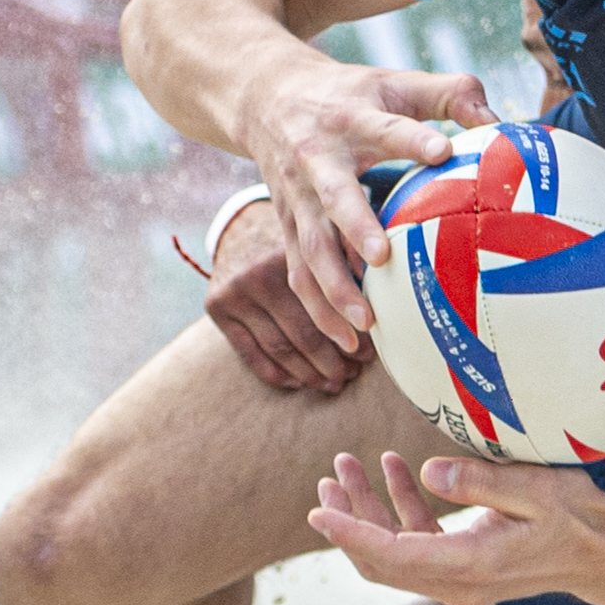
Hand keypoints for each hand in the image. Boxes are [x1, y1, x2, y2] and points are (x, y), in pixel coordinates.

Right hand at [204, 223, 363, 396]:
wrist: (239, 222)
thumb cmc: (292, 238)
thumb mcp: (320, 237)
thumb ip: (346, 262)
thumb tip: (387, 300)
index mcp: (291, 255)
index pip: (328, 309)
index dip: (352, 336)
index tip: (371, 353)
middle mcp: (260, 274)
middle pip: (304, 334)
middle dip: (334, 361)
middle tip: (354, 373)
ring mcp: (236, 292)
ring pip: (281, 349)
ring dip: (310, 373)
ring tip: (333, 382)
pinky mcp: (217, 306)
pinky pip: (251, 354)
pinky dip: (278, 373)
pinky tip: (299, 381)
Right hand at [242, 50, 494, 351]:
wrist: (266, 97)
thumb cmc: (349, 94)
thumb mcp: (394, 80)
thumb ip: (449, 93)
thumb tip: (499, 122)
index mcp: (351, 118)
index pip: (384, 127)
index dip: (412, 138)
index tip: (443, 152)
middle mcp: (318, 159)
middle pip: (334, 195)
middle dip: (355, 226)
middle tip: (382, 257)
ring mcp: (297, 196)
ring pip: (309, 246)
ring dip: (335, 286)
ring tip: (366, 322)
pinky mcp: (286, 224)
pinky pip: (298, 271)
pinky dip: (318, 307)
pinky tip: (348, 340)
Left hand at [309, 447, 604, 604]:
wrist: (603, 555)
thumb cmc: (577, 517)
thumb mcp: (537, 490)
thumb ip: (481, 482)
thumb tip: (428, 471)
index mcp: (471, 566)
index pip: (393, 555)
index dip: (349, 534)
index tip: (316, 512)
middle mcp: (457, 584)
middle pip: (381, 561)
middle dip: (348, 520)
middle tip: (329, 477)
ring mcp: (457, 582)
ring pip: (393, 554)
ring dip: (368, 513)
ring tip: (349, 467)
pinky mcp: (462, 569)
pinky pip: (415, 546)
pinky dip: (399, 512)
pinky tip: (397, 471)